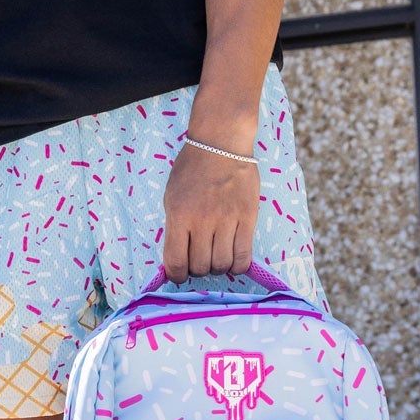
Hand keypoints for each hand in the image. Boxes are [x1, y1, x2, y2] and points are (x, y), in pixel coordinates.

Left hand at [161, 142, 257, 280]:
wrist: (221, 144)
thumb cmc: (192, 169)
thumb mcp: (171, 197)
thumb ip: (174, 227)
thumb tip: (177, 259)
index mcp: (179, 215)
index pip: (175, 262)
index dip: (176, 276)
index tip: (179, 275)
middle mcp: (202, 221)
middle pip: (200, 267)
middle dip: (197, 270)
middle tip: (199, 260)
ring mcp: (227, 220)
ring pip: (222, 265)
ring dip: (217, 267)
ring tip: (216, 257)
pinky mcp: (248, 218)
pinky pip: (244, 256)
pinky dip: (237, 265)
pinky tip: (233, 259)